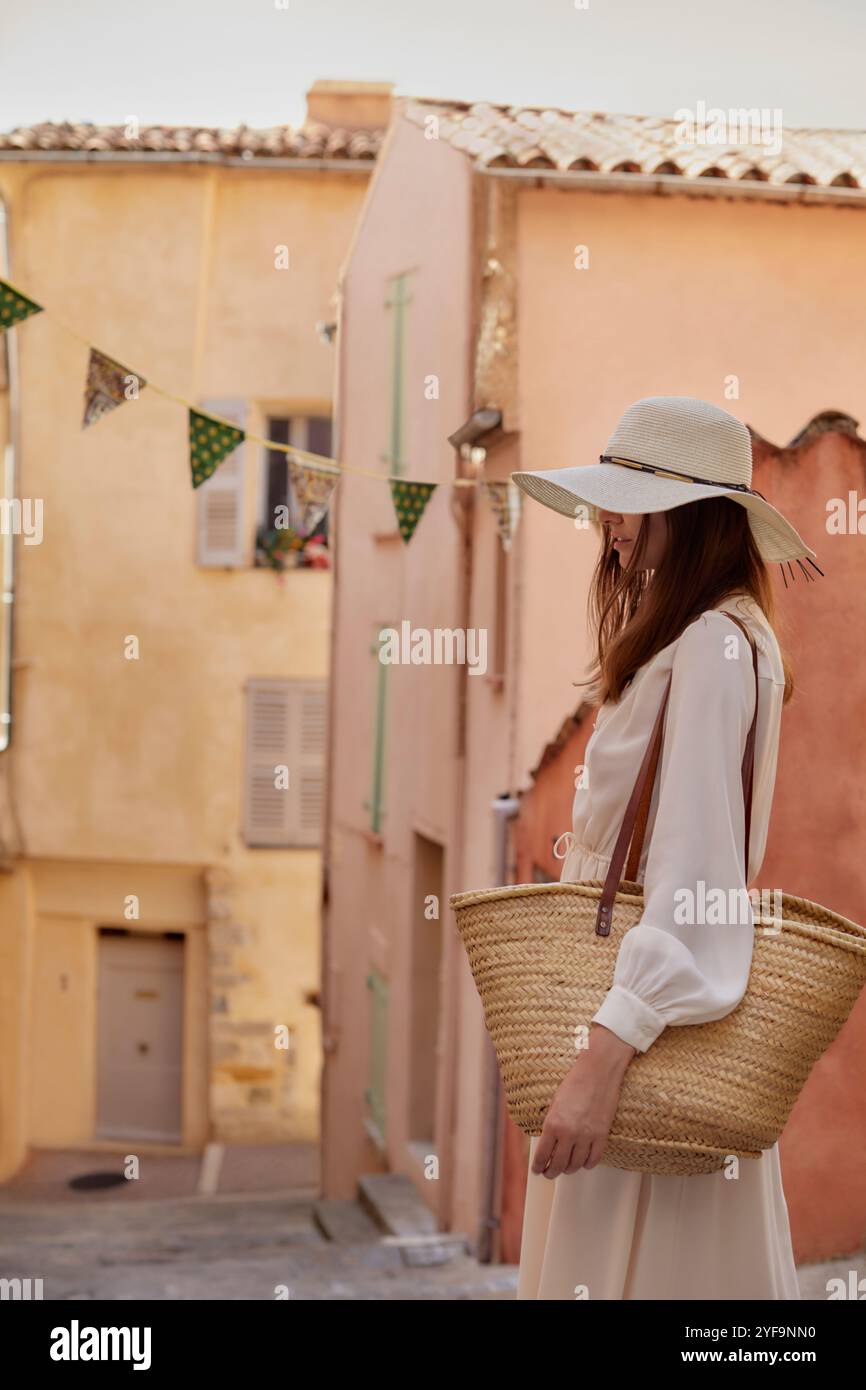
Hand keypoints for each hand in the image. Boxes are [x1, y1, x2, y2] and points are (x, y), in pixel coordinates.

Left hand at [531, 1025, 636, 1178]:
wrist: (598, 1071)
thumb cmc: (575, 1082)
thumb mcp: (555, 1103)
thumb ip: (551, 1125)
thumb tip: (548, 1144)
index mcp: (553, 1124)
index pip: (542, 1155)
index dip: (538, 1166)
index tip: (537, 1170)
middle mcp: (568, 1133)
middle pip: (558, 1165)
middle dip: (551, 1172)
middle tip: (549, 1173)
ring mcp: (586, 1136)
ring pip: (575, 1165)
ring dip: (569, 1170)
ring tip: (565, 1168)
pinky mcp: (602, 1136)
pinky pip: (593, 1160)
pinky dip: (586, 1164)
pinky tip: (582, 1162)